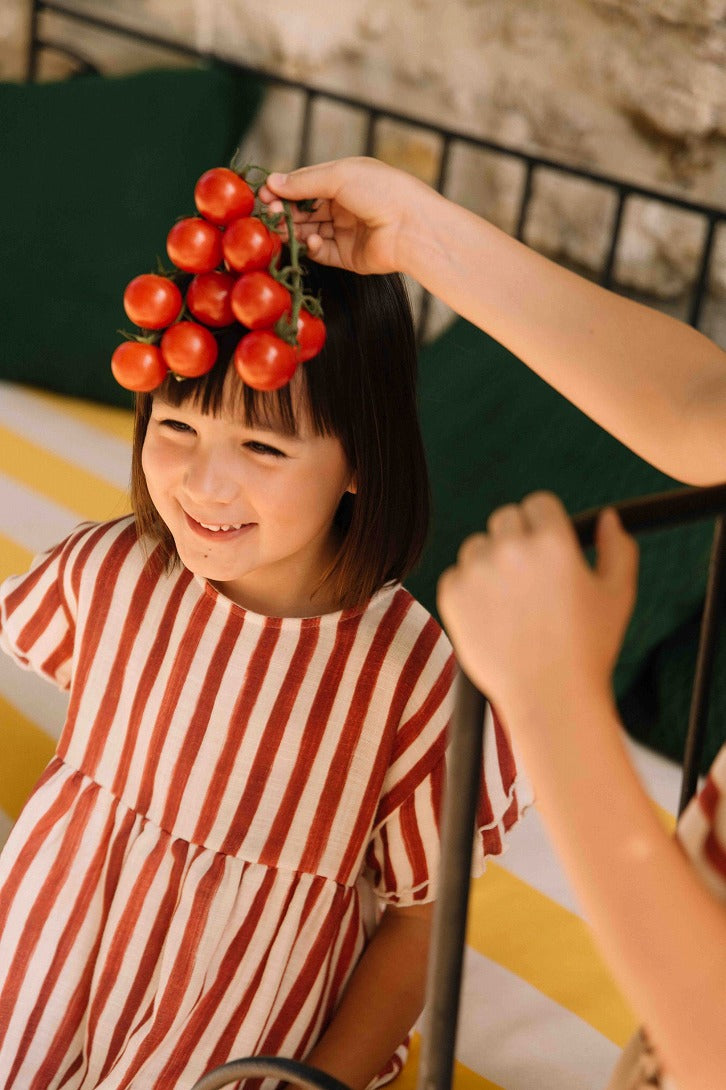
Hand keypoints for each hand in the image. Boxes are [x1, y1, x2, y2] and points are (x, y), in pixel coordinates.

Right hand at [259, 156, 434, 275]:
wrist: (411, 227)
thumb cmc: (382, 192)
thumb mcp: (339, 176)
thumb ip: (304, 182)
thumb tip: (272, 181)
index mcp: (345, 180)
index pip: (306, 184)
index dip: (284, 189)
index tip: (264, 194)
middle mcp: (344, 205)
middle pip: (304, 209)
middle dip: (285, 210)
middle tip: (270, 213)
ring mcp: (346, 231)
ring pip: (309, 230)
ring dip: (293, 229)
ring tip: (280, 228)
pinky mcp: (347, 256)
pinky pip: (321, 252)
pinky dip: (311, 247)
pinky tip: (310, 240)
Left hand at [437, 492, 638, 714]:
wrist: (549, 698)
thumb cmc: (589, 648)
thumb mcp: (618, 595)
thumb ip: (617, 548)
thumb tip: (606, 518)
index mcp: (552, 541)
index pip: (538, 503)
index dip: (545, 525)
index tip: (548, 550)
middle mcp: (511, 549)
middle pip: (505, 519)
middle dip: (517, 540)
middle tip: (531, 580)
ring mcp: (477, 571)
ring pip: (477, 546)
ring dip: (490, 563)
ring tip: (513, 604)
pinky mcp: (452, 595)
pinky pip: (456, 575)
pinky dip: (469, 590)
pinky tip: (493, 618)